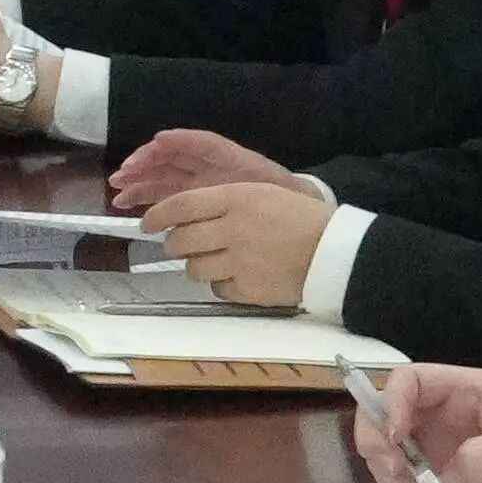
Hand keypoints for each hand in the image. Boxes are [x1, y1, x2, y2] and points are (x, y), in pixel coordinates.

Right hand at [106, 125, 288, 206]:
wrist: (292, 220)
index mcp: (226, 157)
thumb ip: (241, 175)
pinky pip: (165, 195)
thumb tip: (218, 179)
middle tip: (122, 176)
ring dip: (139, 182)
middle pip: (170, 160)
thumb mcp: (263, 183)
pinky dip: (147, 198)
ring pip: (162, 178)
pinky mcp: (192, 200)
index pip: (197, 144)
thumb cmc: (277, 197)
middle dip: (145, 164)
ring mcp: (198, 183)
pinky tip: (130, 203)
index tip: (157, 143)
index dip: (176, 141)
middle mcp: (207, 167)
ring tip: (118, 194)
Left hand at [142, 172, 333, 309]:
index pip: (180, 206)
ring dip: (197, 265)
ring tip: (215, 259)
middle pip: (180, 241)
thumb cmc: (298, 219)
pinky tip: (238, 274)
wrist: (334, 251)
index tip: (147, 223)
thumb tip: (180, 217)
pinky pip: (216, 288)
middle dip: (173, 245)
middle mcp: (233, 229)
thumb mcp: (261, 194)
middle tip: (179, 245)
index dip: (157, 216)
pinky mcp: (247, 289)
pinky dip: (221, 283)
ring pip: (193, 268)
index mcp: (236, 199)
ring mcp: (239, 261)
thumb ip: (221, 203)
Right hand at [355, 363, 481, 482]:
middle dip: (379, 449)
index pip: (409, 382)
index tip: (396, 440)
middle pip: (383, 421)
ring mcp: (441, 456)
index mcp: (468, 392)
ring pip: (389, 465)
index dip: (390, 404)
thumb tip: (441, 482)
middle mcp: (445, 420)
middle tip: (398, 478)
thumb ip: (481, 458)